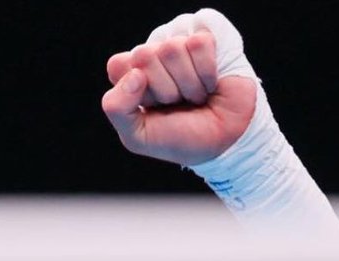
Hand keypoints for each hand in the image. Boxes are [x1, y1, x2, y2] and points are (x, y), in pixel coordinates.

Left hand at [101, 24, 255, 166]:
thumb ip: (116, 109)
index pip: (118, 65)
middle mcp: (153, 56)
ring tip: (196, 97)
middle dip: (164, 90)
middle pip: (144, 54)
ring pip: (172, 47)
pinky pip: (199, 43)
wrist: (222, 143)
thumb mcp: (138, 137)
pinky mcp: (207, 39)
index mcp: (131, 76)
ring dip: (188, 84)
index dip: (134, 91)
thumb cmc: (180, 139)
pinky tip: (210, 84)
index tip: (152, 109)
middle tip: (177, 104)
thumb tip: (134, 74)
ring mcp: (179, 45)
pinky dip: (207, 72)